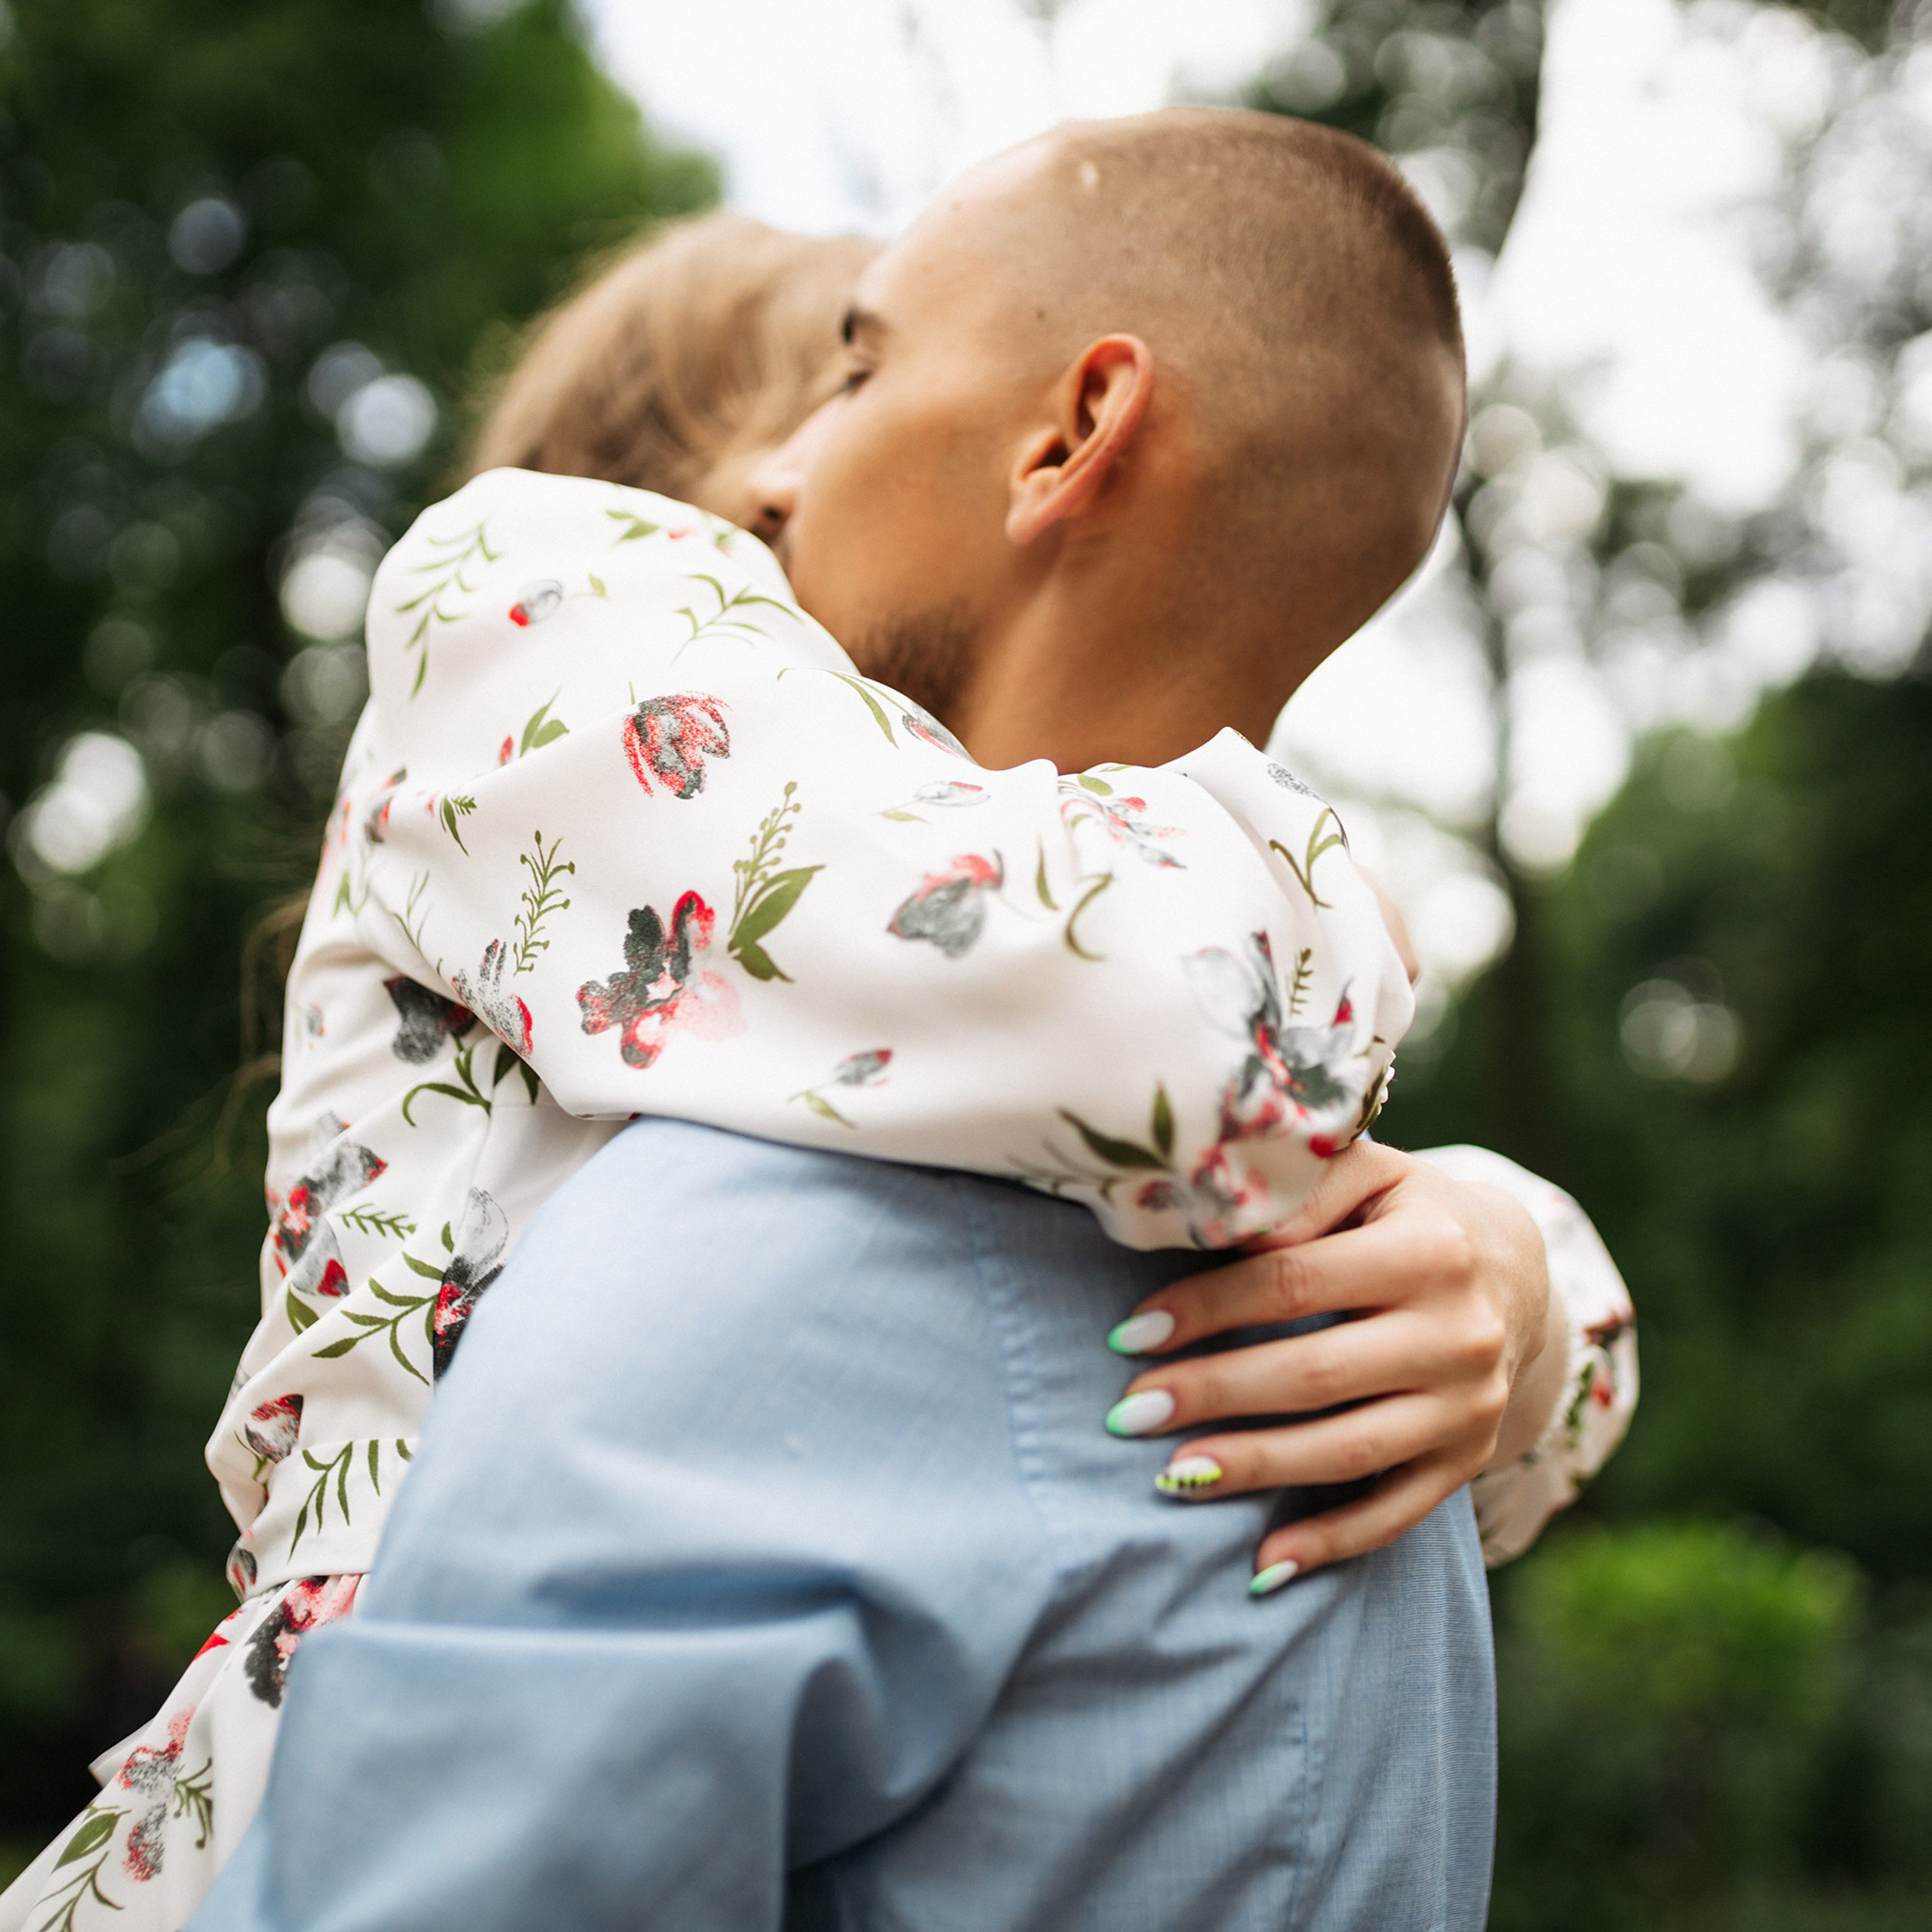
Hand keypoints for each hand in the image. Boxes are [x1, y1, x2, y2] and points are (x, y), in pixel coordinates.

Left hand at [1104, 1140, 1560, 1588]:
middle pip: (1315, 1375)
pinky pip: (1394, 1513)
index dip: (1207, 1310)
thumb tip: (1219, 1227)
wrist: (1514, 1267)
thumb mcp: (1368, 1171)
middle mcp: (1459, 1334)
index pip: (1294, 1283)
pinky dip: (1329, 1544)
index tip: (1131, 1334)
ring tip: (1171, 1479)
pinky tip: (1261, 1565)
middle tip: (1129, 1412)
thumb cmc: (1406, 1211)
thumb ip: (1301, 1188)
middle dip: (1213, 1395)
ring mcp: (1468, 1406)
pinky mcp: (1468, 1459)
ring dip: (1255, 1469)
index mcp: (1431, 1249)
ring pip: (1348, 1451)